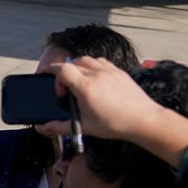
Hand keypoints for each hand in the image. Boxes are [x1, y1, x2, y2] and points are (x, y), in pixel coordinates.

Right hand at [37, 56, 165, 141]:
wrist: (143, 120)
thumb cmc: (115, 124)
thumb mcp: (85, 127)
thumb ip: (61, 126)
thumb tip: (44, 126)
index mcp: (86, 87)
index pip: (62, 69)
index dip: (53, 75)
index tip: (58, 89)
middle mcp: (97, 74)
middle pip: (72, 63)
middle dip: (64, 74)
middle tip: (67, 90)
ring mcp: (109, 71)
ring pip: (86, 59)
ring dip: (77, 67)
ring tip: (79, 82)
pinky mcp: (118, 72)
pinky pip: (100, 61)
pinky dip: (92, 66)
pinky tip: (94, 79)